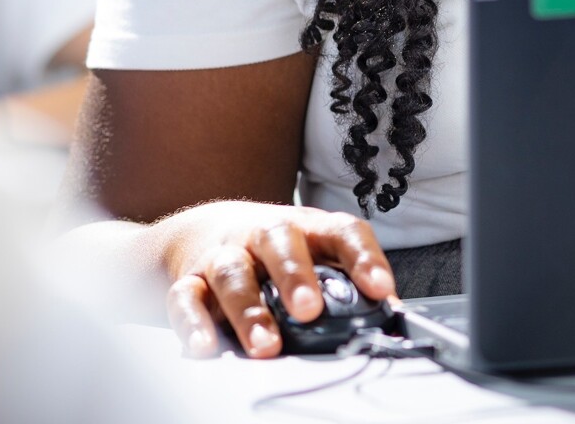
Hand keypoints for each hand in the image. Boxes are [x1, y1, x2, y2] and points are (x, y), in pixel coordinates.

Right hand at [156, 200, 396, 358]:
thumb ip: (347, 284)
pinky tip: (205, 347)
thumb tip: (389, 317)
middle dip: (295, 276)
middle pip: (279, 241)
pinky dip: (193, 324)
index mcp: (307, 227)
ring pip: (233, 273)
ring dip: (249, 310)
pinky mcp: (189, 281)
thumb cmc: (275, 252)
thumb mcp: (314, 256)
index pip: (342, 232)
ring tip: (266, 345)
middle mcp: (263, 234)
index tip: (380, 290)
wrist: (204, 229)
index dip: (363, 259)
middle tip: (309, 310)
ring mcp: (224, 255)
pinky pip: (185, 299)